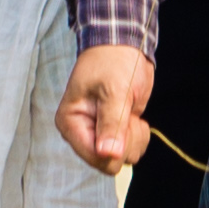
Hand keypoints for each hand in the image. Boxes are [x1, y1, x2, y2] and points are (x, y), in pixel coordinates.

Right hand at [59, 42, 152, 174]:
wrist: (123, 46)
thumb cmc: (114, 62)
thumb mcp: (115, 91)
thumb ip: (112, 123)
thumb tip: (108, 155)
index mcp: (71, 123)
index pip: (96, 158)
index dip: (116, 146)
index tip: (122, 120)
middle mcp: (81, 134)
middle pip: (109, 161)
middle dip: (125, 139)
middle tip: (125, 111)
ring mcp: (98, 135)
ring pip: (123, 157)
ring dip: (133, 136)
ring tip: (127, 110)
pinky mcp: (114, 133)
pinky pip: (130, 150)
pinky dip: (138, 134)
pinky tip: (132, 115)